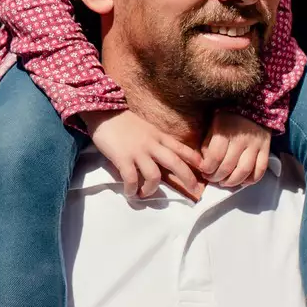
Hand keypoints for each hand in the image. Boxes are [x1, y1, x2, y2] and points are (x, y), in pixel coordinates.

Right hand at [82, 110, 201, 197]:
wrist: (103, 111)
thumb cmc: (123, 121)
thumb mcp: (146, 128)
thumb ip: (155, 141)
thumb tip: (161, 158)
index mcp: (158, 136)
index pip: (181, 148)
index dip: (194, 159)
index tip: (204, 168)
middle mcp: (152, 144)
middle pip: (175, 163)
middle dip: (187, 178)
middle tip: (194, 191)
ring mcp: (137, 152)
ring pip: (154, 175)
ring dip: (152, 189)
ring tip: (145, 195)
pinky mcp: (122, 158)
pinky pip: (131, 179)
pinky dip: (132, 189)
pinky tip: (130, 193)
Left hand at [199, 112, 270, 188]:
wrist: (254, 105)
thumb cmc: (229, 116)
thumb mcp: (213, 124)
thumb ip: (208, 143)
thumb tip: (204, 163)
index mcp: (224, 132)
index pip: (215, 157)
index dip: (207, 169)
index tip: (204, 171)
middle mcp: (240, 139)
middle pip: (228, 167)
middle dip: (217, 177)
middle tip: (212, 179)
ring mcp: (255, 145)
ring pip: (244, 171)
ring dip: (233, 182)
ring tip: (225, 182)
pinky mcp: (266, 149)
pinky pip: (261, 169)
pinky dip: (252, 179)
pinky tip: (243, 180)